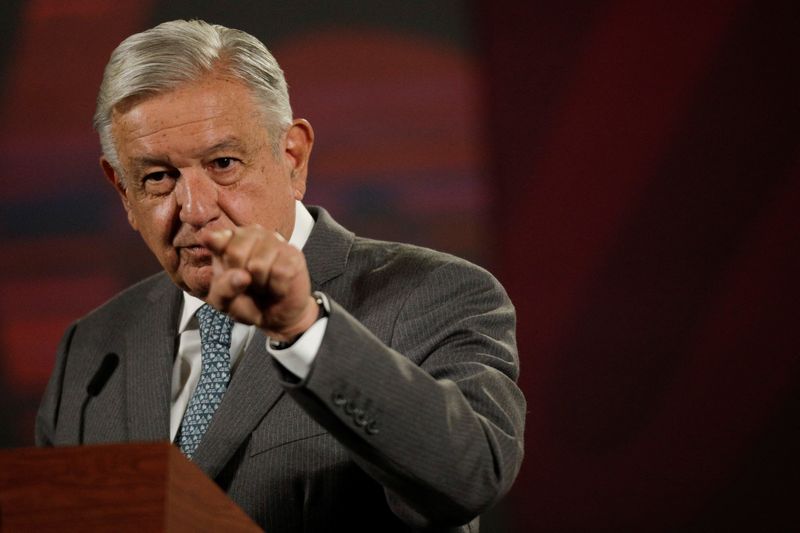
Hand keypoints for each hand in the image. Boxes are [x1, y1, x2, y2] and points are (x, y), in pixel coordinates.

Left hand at [202, 225, 318, 341]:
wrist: (276, 316)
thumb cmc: (247, 303)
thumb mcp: (224, 302)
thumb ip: (223, 288)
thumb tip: (242, 276)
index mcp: (228, 241)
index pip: (214, 239)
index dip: (217, 252)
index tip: (220, 260)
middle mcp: (252, 235)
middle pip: (235, 253)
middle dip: (240, 277)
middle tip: (249, 283)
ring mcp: (275, 242)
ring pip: (258, 264)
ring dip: (260, 284)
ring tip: (264, 284)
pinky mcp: (293, 254)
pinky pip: (279, 273)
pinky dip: (276, 288)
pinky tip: (278, 286)